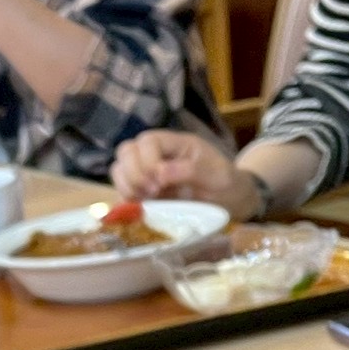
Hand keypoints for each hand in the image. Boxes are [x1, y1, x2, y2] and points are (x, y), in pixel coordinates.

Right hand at [113, 130, 257, 217]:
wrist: (230, 205)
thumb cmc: (227, 187)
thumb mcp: (218, 177)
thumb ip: (191, 171)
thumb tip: (159, 172)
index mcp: (176, 144)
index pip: (147, 141)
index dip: (147, 160)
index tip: (159, 182)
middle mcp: (157, 155)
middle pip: (126, 151)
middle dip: (133, 174)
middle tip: (151, 193)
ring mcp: (147, 173)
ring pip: (118, 170)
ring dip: (127, 187)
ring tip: (146, 201)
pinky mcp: (143, 192)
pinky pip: (122, 191)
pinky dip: (126, 200)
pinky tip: (141, 208)